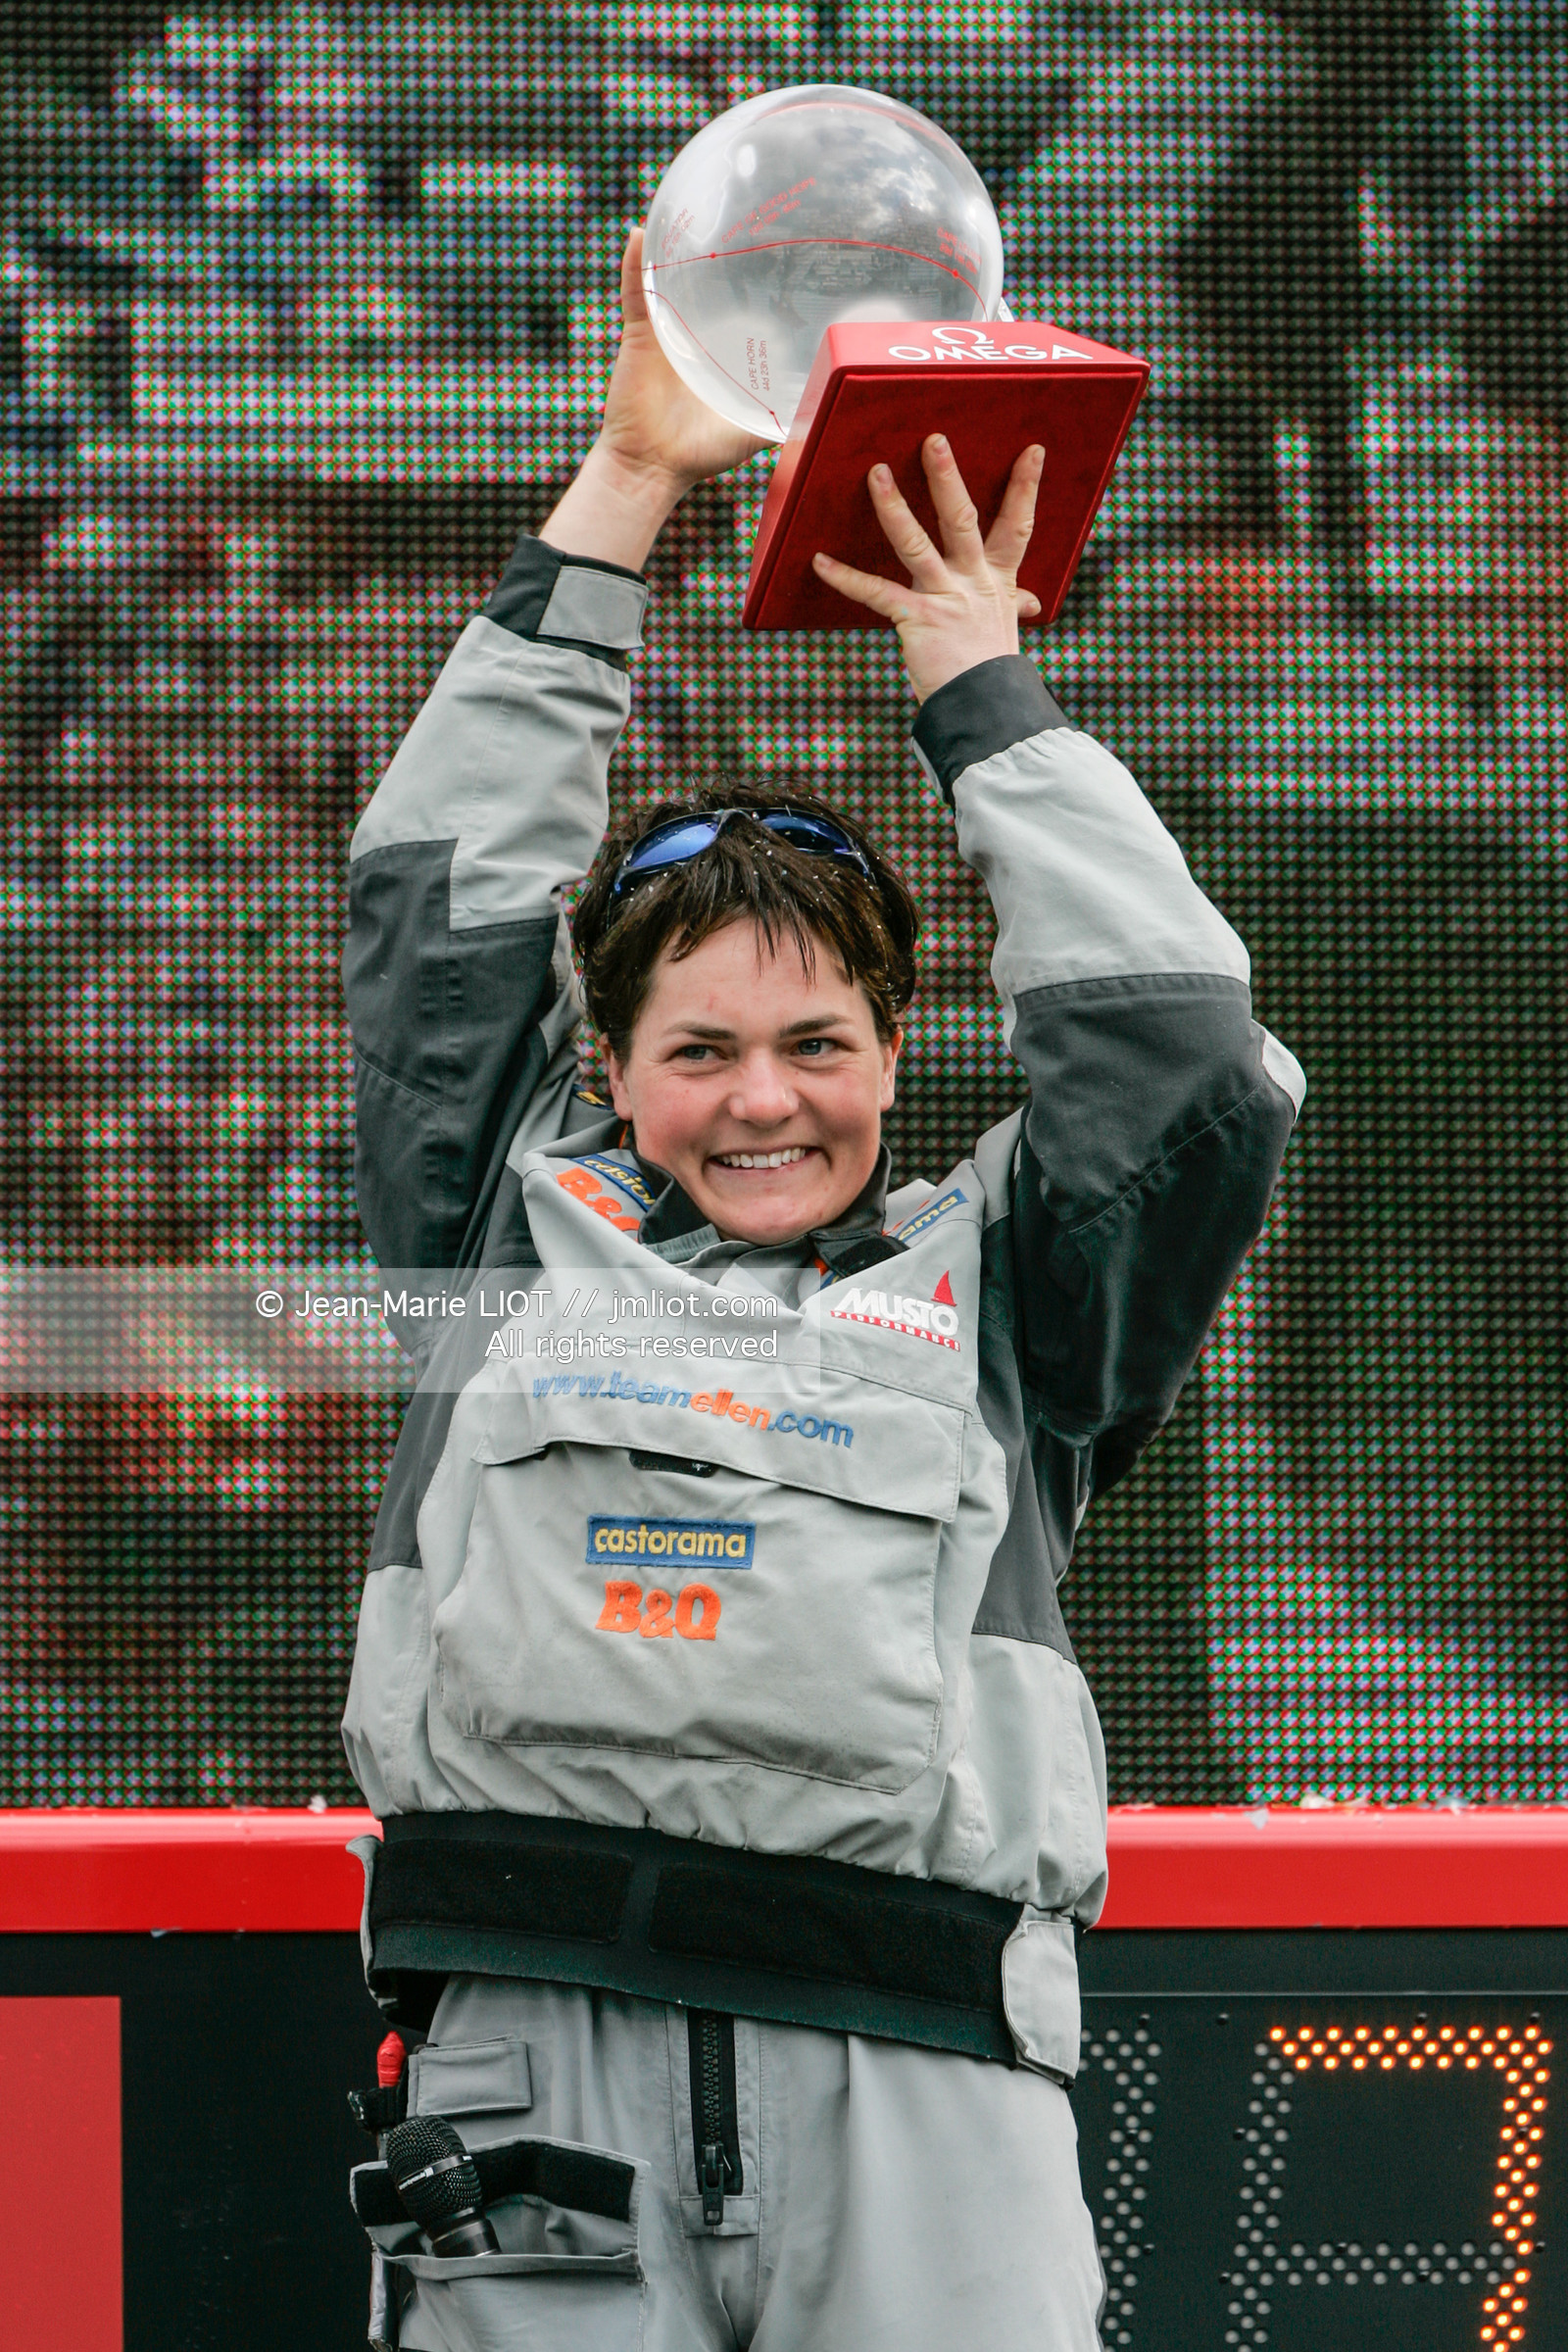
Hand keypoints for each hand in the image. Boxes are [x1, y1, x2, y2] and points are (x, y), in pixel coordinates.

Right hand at [541, 228, 767, 570]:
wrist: (651, 467)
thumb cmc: (702, 454)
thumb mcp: (755, 432)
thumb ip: (786, 417)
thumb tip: (827, 406)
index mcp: (722, 354)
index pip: (743, 311)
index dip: (762, 289)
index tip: (788, 264)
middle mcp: (696, 337)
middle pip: (711, 287)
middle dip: (729, 257)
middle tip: (755, 222)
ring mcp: (667, 332)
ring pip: (673, 280)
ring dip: (678, 247)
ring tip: (696, 210)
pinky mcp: (642, 335)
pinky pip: (637, 293)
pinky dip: (636, 263)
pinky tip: (640, 232)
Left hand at [811, 437, 1044, 702]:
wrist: (982, 707)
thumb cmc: (989, 669)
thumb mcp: (1006, 629)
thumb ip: (1014, 606)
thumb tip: (1032, 602)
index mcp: (998, 580)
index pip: (1017, 527)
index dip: (1025, 488)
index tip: (1032, 451)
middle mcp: (973, 581)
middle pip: (962, 521)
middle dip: (948, 479)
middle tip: (934, 440)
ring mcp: (945, 598)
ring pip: (917, 544)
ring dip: (893, 508)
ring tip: (876, 474)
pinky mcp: (916, 619)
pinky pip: (875, 593)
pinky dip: (845, 577)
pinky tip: (819, 560)